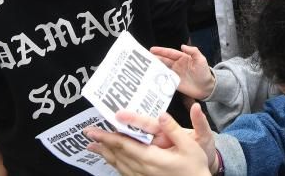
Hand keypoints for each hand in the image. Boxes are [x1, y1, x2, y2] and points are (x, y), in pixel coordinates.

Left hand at [86, 104, 214, 175]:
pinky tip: (111, 159)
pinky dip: (114, 163)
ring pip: (118, 164)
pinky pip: (124, 171)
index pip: (125, 146)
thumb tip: (162, 115)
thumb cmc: (195, 167)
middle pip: (117, 154)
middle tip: (89, 133)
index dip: (108, 137)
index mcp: (152, 158)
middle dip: (102, 143)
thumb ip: (174, 130)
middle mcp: (143, 169)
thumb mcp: (189, 146)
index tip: (95, 131)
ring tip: (93, 146)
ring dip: (105, 153)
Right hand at [150, 45, 215, 99]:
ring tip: (145, 66)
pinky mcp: (173, 82)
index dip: (161, 51)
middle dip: (155, 58)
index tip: (152, 49)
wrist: (206, 88)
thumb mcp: (201, 60)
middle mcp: (177, 65)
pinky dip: (158, 77)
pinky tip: (151, 77)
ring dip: (155, 67)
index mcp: (182, 58)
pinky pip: (164, 79)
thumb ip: (193, 51)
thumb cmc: (204, 73)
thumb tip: (182, 46)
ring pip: (162, 69)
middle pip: (164, 60)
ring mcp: (174, 74)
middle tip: (144, 57)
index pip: (170, 53)